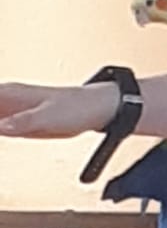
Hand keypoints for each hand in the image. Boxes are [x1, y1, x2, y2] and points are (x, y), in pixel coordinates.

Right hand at [0, 82, 116, 137]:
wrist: (96, 110)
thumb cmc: (77, 107)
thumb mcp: (49, 117)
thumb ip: (24, 122)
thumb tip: (2, 126)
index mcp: (10, 93)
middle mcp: (7, 100)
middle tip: (1, 132)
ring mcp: (11, 111)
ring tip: (3, 133)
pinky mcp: (17, 123)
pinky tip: (3, 133)